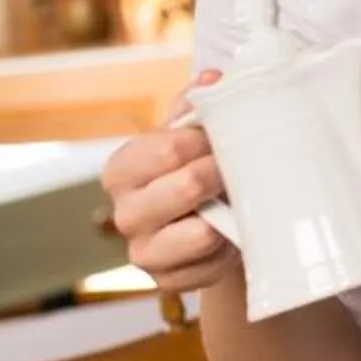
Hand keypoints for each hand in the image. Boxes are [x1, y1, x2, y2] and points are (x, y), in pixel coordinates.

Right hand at [99, 71, 240, 295]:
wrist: (205, 221)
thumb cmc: (194, 167)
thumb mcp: (190, 133)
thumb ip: (197, 103)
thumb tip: (214, 79)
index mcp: (121, 169)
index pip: (167, 148)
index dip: (206, 142)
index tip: (225, 139)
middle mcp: (123, 213)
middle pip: (186, 186)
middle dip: (222, 174)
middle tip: (238, 169)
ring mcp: (143, 252)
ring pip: (200, 233)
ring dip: (229, 214)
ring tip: (236, 200)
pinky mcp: (168, 282)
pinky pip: (211, 265)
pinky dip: (230, 248)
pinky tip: (231, 233)